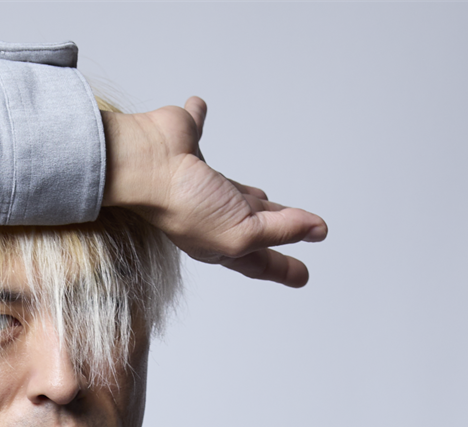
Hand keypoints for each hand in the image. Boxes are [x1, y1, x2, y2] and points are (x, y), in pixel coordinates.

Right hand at [101, 98, 325, 287]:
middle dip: (278, 233)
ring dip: (254, 196)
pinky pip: (197, 129)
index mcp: (223, 243)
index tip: (303, 276)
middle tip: (301, 235)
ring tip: (270, 199)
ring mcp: (202, 183)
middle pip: (256, 227)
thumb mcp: (242, 233)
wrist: (150, 165)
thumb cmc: (185, 206)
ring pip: (237, 191)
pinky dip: (198, 118)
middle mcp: (213, 216)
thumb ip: (281, 229)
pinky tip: (201, 108)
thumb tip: (317, 230)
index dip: (283, 267)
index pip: (260, 259)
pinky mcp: (189, 146)